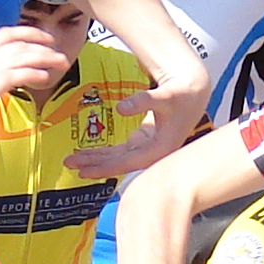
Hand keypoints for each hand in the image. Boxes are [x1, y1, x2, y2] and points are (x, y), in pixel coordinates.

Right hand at [0, 27, 69, 152]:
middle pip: (16, 41)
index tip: (44, 39)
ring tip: (60, 63)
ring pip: (19, 55)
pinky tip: (44, 77)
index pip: (3, 34)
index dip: (27, 33)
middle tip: (59, 52)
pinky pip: (14, 75)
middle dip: (42, 43)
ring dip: (44, 57)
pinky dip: (32, 72)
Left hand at [67, 66, 209, 178]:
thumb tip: (121, 108)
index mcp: (159, 148)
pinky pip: (121, 151)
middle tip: (69, 163)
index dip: (104, 167)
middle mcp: (152, 153)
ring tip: (73, 159)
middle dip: (94, 163)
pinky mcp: (144, 142)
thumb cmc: (181, 95)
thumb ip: (144, 101)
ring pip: (117, 157)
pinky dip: (105, 152)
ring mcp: (148, 148)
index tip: (84, 171)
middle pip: (118, 162)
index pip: (126, 162)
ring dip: (96, 158)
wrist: (193, 92)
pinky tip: (89, 153)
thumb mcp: (164, 97)